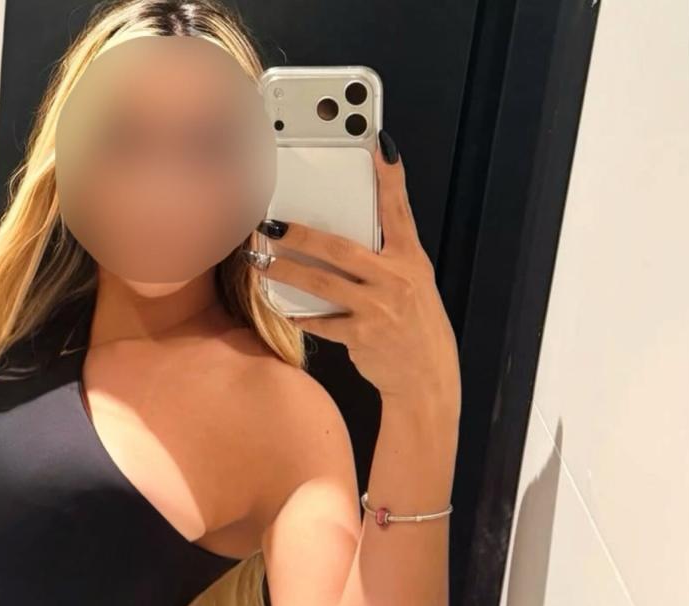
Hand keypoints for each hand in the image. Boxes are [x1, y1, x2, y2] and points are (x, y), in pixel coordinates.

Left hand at [248, 136, 460, 410]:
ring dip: (287, 272)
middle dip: (302, 236)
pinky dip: (300, 315)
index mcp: (411, 260)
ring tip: (261, 262)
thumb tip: (342, 244)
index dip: (391, 178)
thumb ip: (384, 263)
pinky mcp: (362, 336)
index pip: (400, 211)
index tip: (379, 144)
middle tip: (271, 225)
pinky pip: (322, 322)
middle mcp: (396, 280)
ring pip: (323, 284)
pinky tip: (281, 308)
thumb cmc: (414, 328)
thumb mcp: (412, 286)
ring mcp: (379, 309)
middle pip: (341, 249)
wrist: (426, 378)